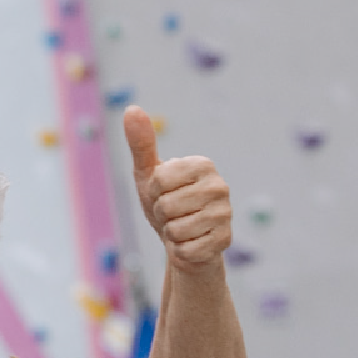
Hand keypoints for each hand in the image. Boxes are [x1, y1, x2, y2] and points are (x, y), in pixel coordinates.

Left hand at [124, 106, 232, 273]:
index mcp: (202, 164)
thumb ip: (141, 143)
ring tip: (180, 226)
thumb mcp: (148, 173)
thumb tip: (131, 109)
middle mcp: (220, 186)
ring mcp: (226, 214)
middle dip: (161, 214)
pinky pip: (186, 249)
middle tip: (171, 213)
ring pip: (177, 229)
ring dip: (170, 232)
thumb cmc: (164, 202)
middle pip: (167, 205)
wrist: (181, 240)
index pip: (161, 178)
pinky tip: (190, 242)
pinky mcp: (225, 240)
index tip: (163, 192)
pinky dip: (180, 249)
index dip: (154, 190)